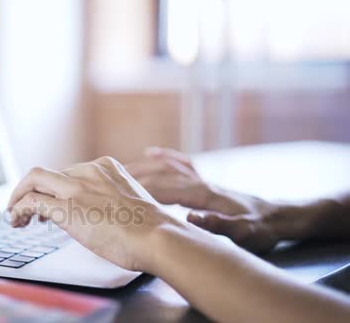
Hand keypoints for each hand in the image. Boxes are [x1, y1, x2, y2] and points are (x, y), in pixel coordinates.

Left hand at [7, 156, 186, 272]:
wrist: (157, 237)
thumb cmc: (150, 229)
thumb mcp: (129, 201)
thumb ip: (110, 199)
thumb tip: (97, 215)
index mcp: (106, 166)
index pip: (68, 171)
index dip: (54, 187)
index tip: (49, 202)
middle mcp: (89, 170)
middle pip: (48, 174)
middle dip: (33, 191)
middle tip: (26, 210)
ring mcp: (76, 187)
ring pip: (34, 179)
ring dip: (19, 196)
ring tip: (16, 215)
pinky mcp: (65, 207)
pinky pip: (31, 201)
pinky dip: (19, 208)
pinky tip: (17, 220)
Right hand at [126, 146, 279, 252]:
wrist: (281, 218)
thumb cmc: (261, 230)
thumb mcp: (244, 233)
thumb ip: (219, 224)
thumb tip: (190, 216)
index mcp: (204, 194)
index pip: (164, 189)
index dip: (138, 191)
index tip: (113, 193)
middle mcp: (199, 181)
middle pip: (159, 176)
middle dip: (130, 177)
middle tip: (103, 180)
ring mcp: (202, 178)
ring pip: (166, 167)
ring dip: (142, 167)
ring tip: (116, 169)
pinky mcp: (206, 180)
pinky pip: (182, 163)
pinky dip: (165, 156)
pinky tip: (152, 152)